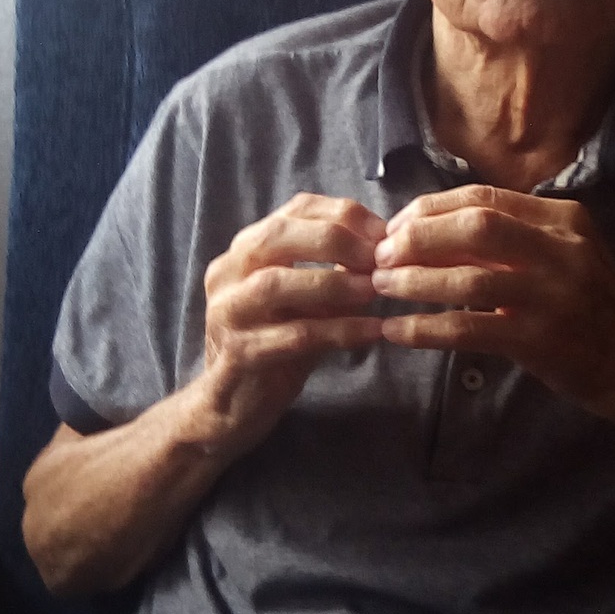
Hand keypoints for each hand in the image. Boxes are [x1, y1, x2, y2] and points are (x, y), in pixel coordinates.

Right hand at [200, 193, 387, 453]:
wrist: (234, 405)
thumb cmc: (277, 343)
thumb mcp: (306, 299)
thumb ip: (334, 270)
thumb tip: (386, 246)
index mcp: (246, 249)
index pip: (296, 209)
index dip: (344, 215)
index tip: (386, 232)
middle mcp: (228, 273)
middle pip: (279, 236)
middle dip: (337, 240)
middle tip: (381, 257)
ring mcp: (227, 312)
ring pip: (277, 284)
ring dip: (333, 283)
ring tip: (375, 290)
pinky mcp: (238, 353)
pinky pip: (293, 336)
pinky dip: (338, 331)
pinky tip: (373, 332)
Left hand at [370, 185, 614, 420]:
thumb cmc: (593, 311)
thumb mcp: (565, 258)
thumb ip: (515, 240)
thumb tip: (433, 229)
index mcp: (564, 219)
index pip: (483, 197)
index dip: (430, 209)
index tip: (396, 226)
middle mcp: (562, 249)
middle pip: (474, 226)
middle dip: (417, 237)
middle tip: (379, 255)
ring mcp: (554, 294)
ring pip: (468, 277)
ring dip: (414, 281)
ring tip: (378, 287)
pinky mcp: (541, 339)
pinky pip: (469, 328)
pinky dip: (425, 328)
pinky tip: (396, 331)